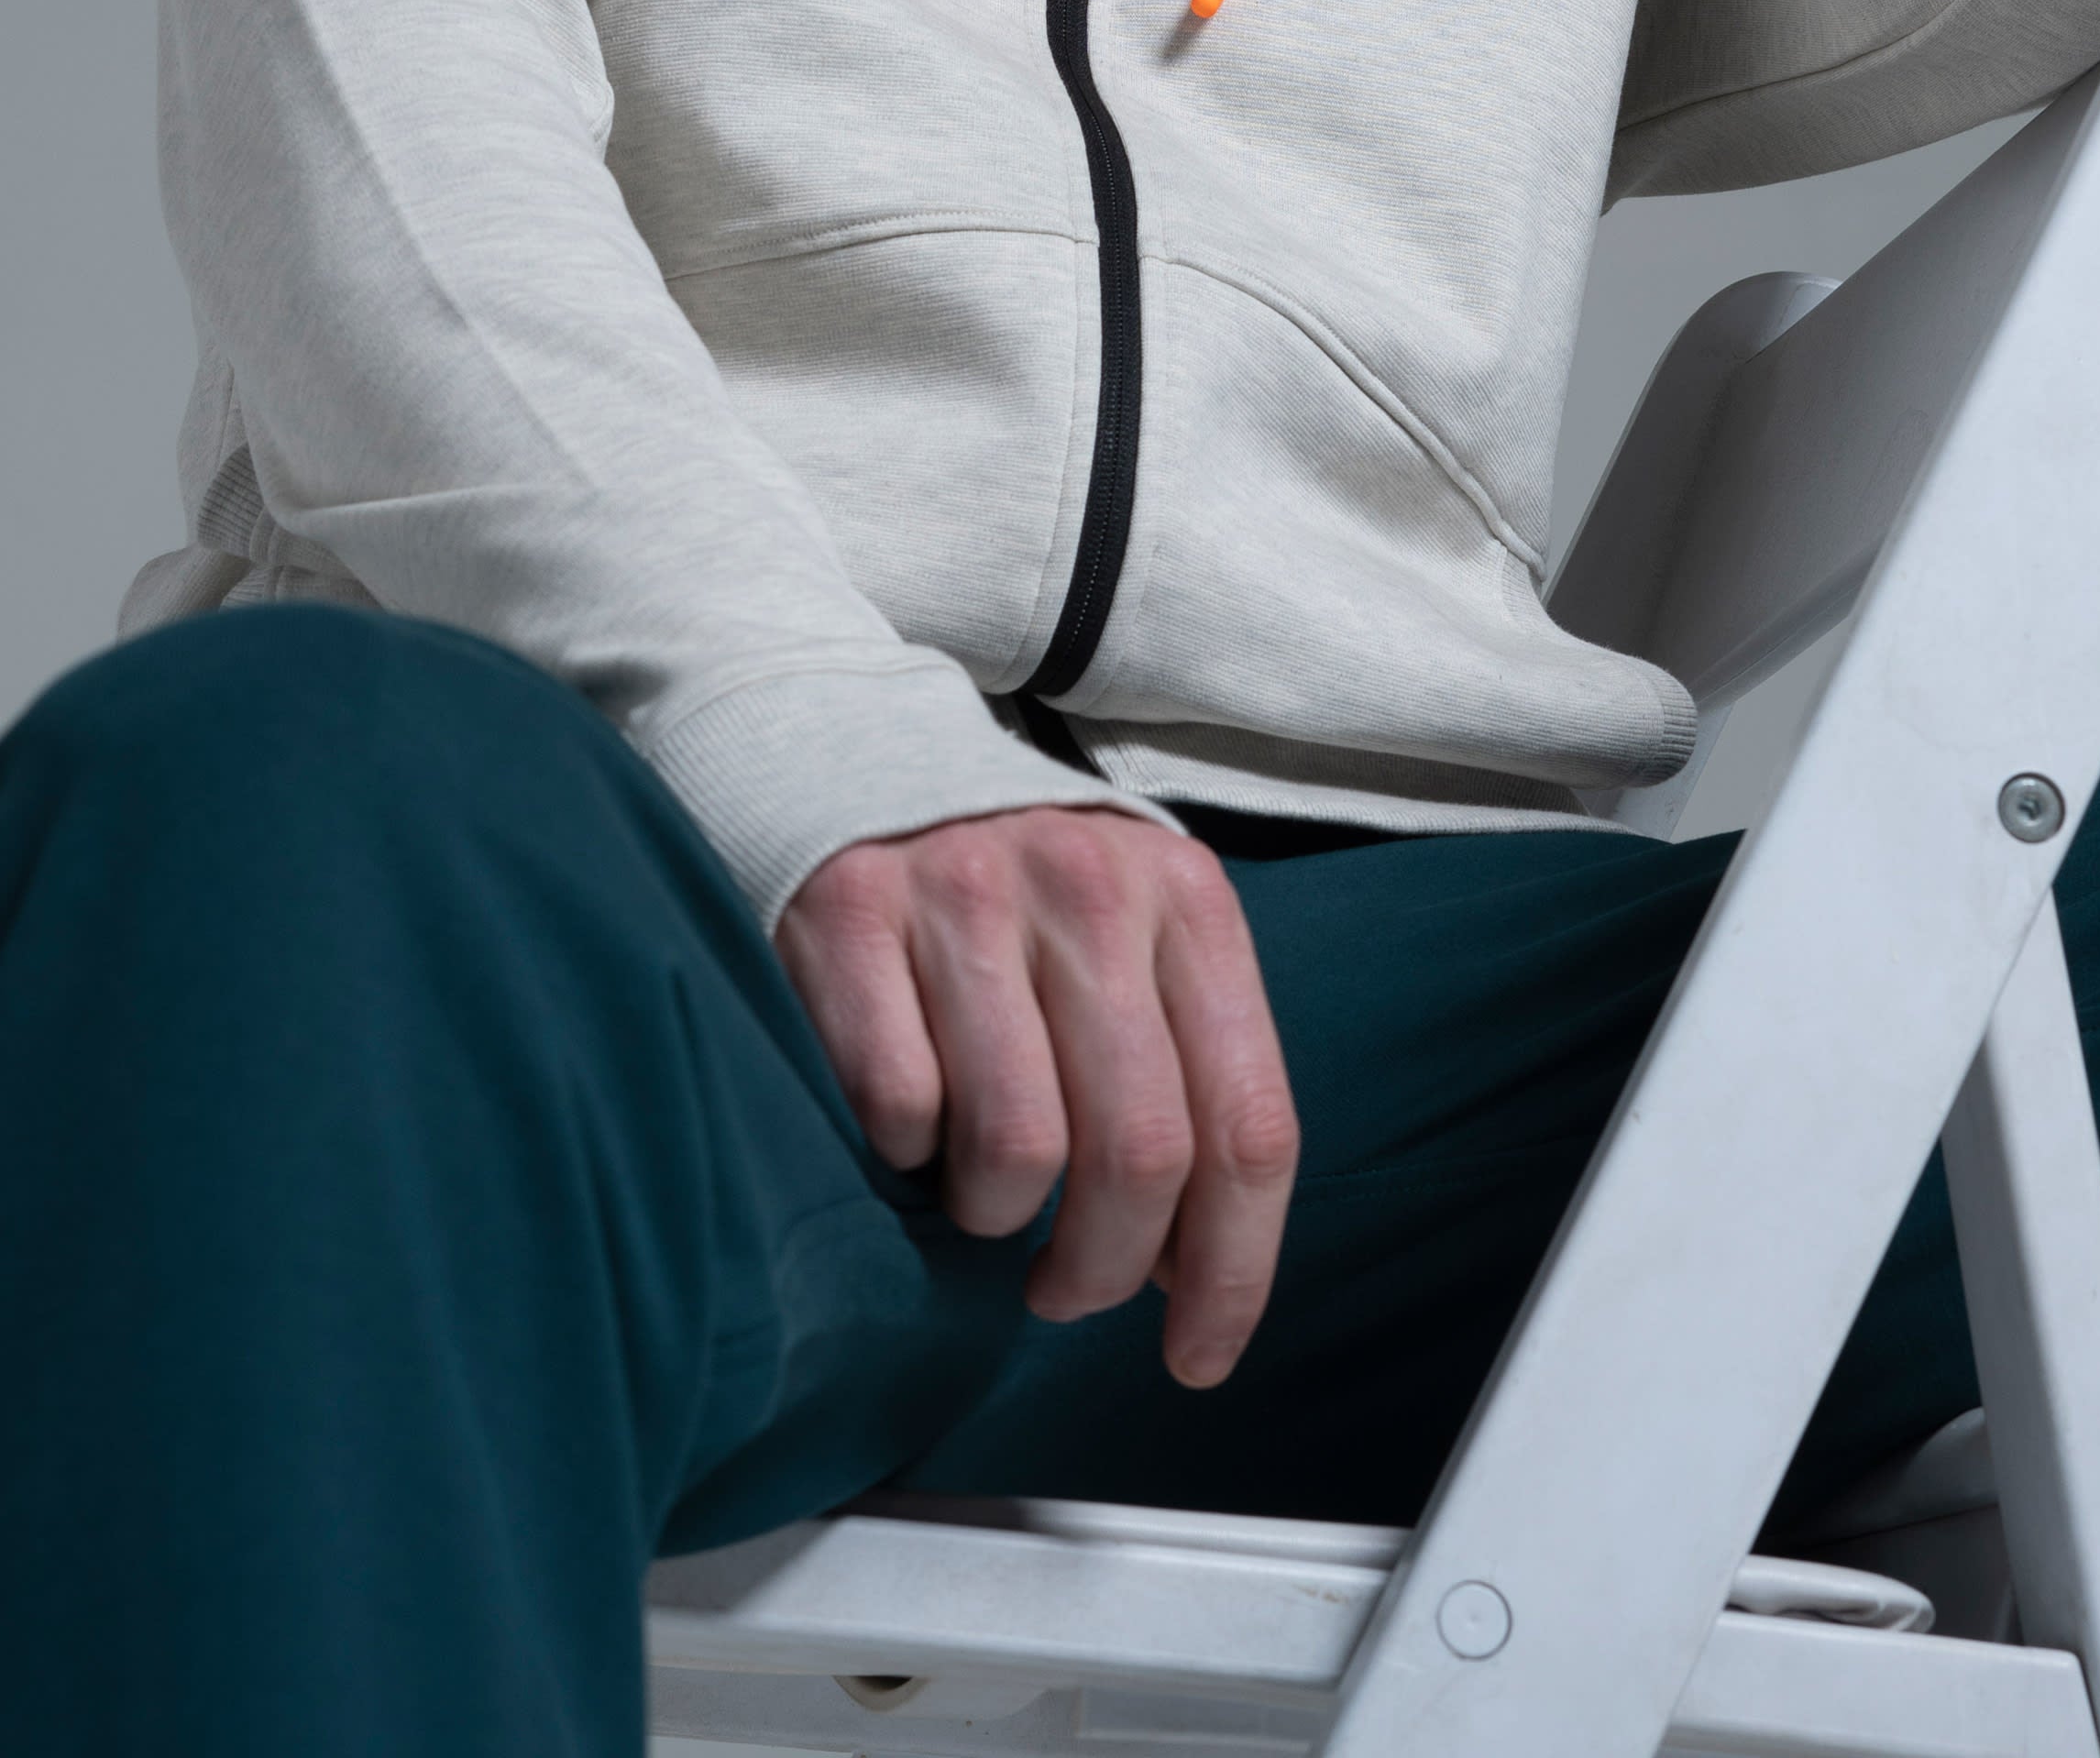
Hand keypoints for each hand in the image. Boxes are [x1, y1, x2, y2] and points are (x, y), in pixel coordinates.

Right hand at [778, 805, 1300, 1387]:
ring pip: (1018, 1148)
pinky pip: (900, 1109)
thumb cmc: (1013, 890)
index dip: (1233, 1271)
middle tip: (1061, 1291)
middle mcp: (1089, 889)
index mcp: (1187, 901)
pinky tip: (906, 1120)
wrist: (851, 745)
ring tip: (978, 1191)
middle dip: (1100, 1270)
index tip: (1196, 1354)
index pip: (1247, 1124)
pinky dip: (902, 1152)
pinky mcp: (852, 915)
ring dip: (995, 1217)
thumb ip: (1179, 1070)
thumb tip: (1187, 1264)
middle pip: (1140, 1152)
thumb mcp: (1130, 935)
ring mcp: (966, 895)